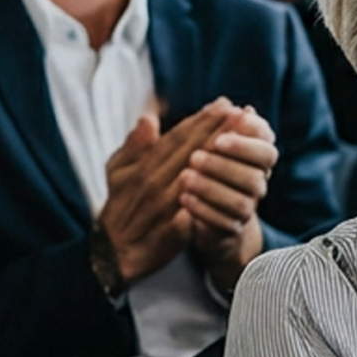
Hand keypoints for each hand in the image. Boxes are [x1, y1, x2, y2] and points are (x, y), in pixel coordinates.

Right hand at [100, 102, 241, 282]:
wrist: (113, 251)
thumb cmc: (120, 204)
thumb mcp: (117, 171)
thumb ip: (134, 146)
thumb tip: (148, 116)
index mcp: (143, 167)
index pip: (177, 139)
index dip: (201, 121)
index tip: (224, 105)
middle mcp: (153, 185)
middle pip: (191, 154)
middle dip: (216, 132)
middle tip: (241, 113)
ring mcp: (164, 209)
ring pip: (197, 178)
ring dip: (220, 159)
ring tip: (243, 141)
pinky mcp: (174, 233)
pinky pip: (196, 211)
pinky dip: (211, 196)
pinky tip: (231, 184)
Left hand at [179, 104, 278, 292]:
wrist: (206, 213)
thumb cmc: (207, 167)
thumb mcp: (206, 143)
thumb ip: (214, 124)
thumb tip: (223, 102)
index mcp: (257, 155)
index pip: (266, 143)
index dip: (246, 138)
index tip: (220, 135)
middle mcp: (258, 181)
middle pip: (255, 173)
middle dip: (225, 164)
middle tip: (194, 156)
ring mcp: (249, 207)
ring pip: (242, 200)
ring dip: (212, 188)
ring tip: (185, 177)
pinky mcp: (233, 230)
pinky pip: (225, 223)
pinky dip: (203, 210)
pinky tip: (183, 199)